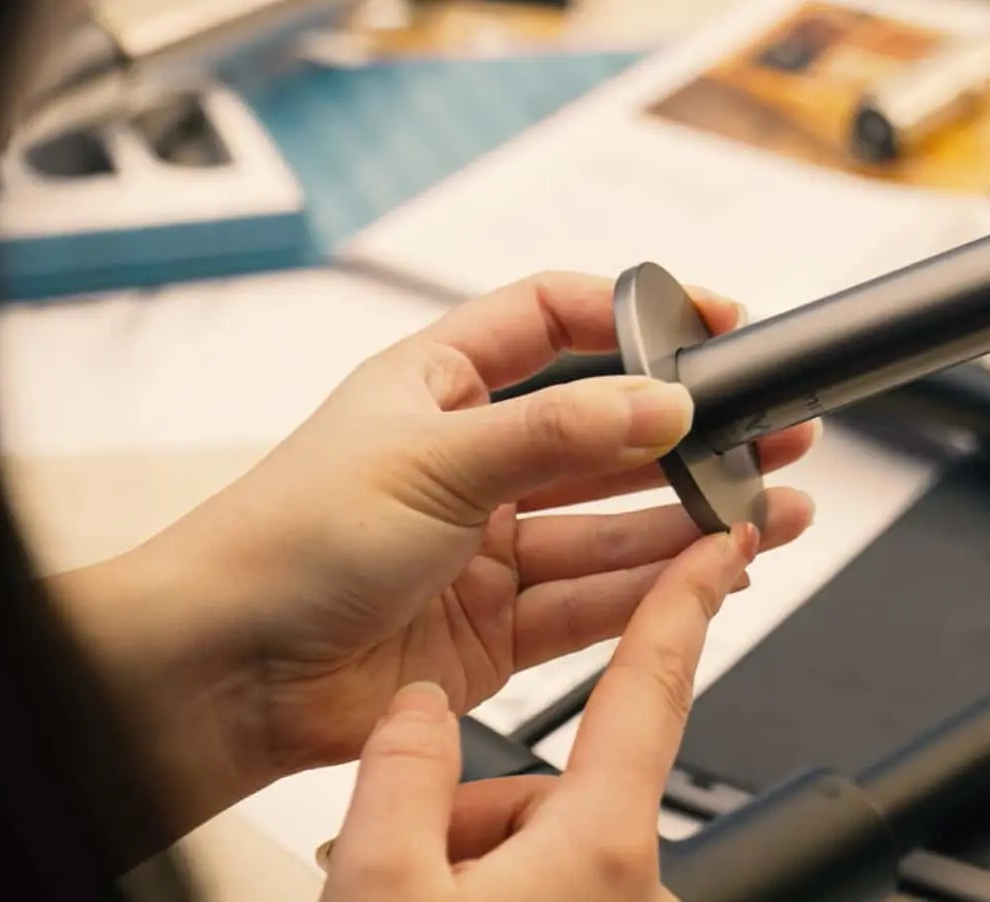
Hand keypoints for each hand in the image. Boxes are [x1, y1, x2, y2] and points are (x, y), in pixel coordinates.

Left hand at [56, 272, 818, 830]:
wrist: (221, 675)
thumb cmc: (282, 544)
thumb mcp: (435, 457)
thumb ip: (561, 431)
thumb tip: (662, 399)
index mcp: (439, 385)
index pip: (554, 321)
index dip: (634, 315)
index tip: (711, 319)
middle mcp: (469, 462)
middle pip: (603, 433)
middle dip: (690, 431)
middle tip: (768, 425)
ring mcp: (485, 547)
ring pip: (612, 524)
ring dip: (689, 515)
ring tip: (767, 505)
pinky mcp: (494, 629)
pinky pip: (593, 602)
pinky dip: (655, 589)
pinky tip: (709, 569)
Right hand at [319, 519, 756, 900]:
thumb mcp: (384, 888)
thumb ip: (404, 773)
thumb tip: (418, 714)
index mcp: (601, 844)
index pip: (652, 683)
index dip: (684, 597)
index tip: (723, 538)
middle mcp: (624, 874)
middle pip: (559, 775)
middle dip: (480, 794)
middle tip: (408, 848)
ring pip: (537, 829)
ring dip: (468, 845)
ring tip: (403, 893)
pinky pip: (532, 876)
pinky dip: (476, 880)